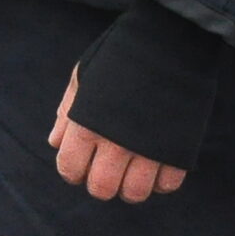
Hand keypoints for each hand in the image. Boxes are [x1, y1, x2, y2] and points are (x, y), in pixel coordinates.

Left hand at [48, 68, 187, 202]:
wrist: (167, 41)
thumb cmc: (118, 56)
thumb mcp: (83, 77)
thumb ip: (67, 111)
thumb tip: (55, 143)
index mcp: (87, 124)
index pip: (70, 169)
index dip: (71, 171)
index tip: (78, 165)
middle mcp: (116, 143)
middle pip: (102, 189)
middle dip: (99, 183)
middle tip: (104, 168)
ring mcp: (149, 149)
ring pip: (135, 194)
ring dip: (130, 186)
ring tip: (130, 169)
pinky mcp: (179, 150)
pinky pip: (166, 185)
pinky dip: (159, 181)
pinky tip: (154, 163)